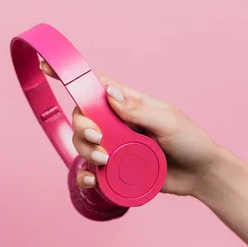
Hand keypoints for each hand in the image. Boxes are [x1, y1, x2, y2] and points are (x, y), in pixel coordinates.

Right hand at [41, 60, 220, 196]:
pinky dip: (86, 175)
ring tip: (105, 160)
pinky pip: (91, 170)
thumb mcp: (168, 122)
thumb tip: (108, 92)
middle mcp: (116, 123)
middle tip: (98, 139)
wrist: (201, 175)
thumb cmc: (190, 142)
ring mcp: (114, 145)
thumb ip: (138, 109)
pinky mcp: (115, 169)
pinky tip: (94, 179)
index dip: (71, 77)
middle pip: (82, 118)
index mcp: (128, 103)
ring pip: (83, 144)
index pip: (95, 86)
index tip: (45, 67)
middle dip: (82, 128)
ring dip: (86, 151)